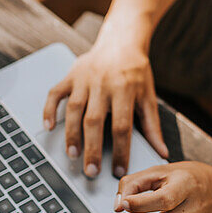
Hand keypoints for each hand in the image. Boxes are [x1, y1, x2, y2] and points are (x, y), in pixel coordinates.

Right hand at [43, 20, 167, 177]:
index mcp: (125, 90)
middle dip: (92, 148)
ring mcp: (84, 79)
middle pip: (95, 120)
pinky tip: (49, 127)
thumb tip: (163, 153)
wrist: (122, 41)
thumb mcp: (148, 96)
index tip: (119, 171)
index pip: (121, 126)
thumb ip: (152, 126)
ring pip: (74, 109)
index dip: (121, 150)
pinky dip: (50, 110)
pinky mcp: (71, 75)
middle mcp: (103, 84)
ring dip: (71, 133)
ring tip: (72, 155)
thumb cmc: (136, 72)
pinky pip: (56, 93)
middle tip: (90, 171)